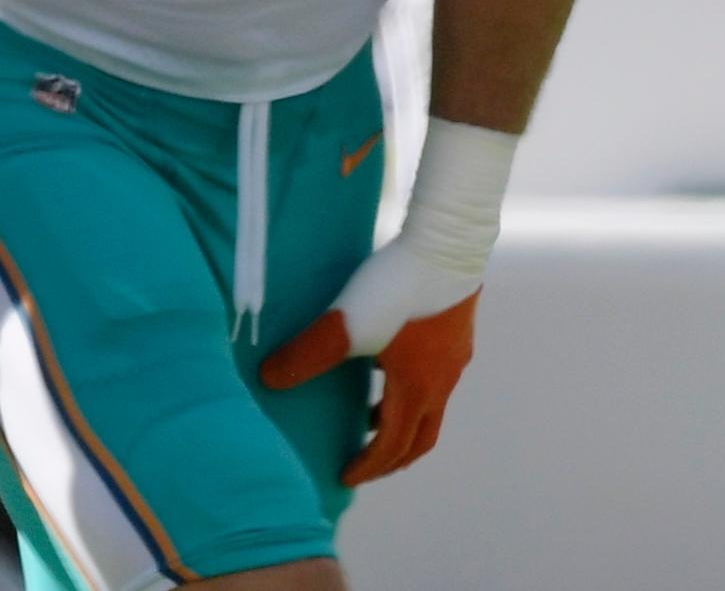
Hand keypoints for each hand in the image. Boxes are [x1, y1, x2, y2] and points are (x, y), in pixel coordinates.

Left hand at [259, 235, 480, 484]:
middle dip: (392, 457)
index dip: (369, 466)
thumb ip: (306, 355)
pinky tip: (386, 363)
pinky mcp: (454, 333)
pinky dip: (409, 391)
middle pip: (421, 437)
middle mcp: (442, 381)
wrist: (447, 247)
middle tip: (364, 463)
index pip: (394, 445)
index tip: (344, 476)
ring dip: (401, 421)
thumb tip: (269, 381)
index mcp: (417, 389)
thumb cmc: (395, 290)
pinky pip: (434, 380)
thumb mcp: (343, 325)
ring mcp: (454, 358)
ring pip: (430, 407)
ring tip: (369, 417)